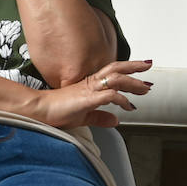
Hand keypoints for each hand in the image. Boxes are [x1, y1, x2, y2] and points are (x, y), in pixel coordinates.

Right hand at [34, 59, 153, 128]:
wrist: (37, 112)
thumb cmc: (55, 113)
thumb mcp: (83, 117)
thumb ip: (100, 117)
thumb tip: (116, 120)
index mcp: (89, 85)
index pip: (112, 73)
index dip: (127, 70)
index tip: (141, 71)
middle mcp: (91, 83)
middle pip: (116, 69)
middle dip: (134, 66)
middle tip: (149, 65)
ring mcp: (89, 90)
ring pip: (116, 79)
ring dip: (133, 82)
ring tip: (145, 87)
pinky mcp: (87, 99)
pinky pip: (109, 95)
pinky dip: (121, 99)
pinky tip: (129, 105)